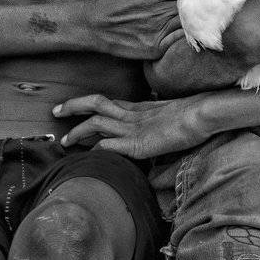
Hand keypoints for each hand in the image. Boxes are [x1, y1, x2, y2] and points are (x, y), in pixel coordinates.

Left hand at [53, 93, 210, 158]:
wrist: (204, 114)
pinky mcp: (138, 144)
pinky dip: (98, 149)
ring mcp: (134, 128)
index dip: (86, 104)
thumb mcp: (169, 118)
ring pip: (97, 123)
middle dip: (73, 107)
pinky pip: (111, 145)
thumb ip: (155, 124)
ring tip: (66, 140)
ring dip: (78, 131)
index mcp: (138, 108)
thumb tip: (150, 133)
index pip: (106, 103)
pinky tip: (90, 156)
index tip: (72, 108)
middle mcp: (132, 115)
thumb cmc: (194, 116)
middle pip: (95, 104)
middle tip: (55, 111)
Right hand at [78, 0, 181, 59]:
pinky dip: (180, 36)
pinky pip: (178, 41)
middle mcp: (159, 12)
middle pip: (188, 6)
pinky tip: (173, 32)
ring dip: (185, 20)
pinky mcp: (156, 48)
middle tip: (182, 5)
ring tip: (175, 18)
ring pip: (186, 24)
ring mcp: (158, 32)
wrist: (92, 27)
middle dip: (187, 4)